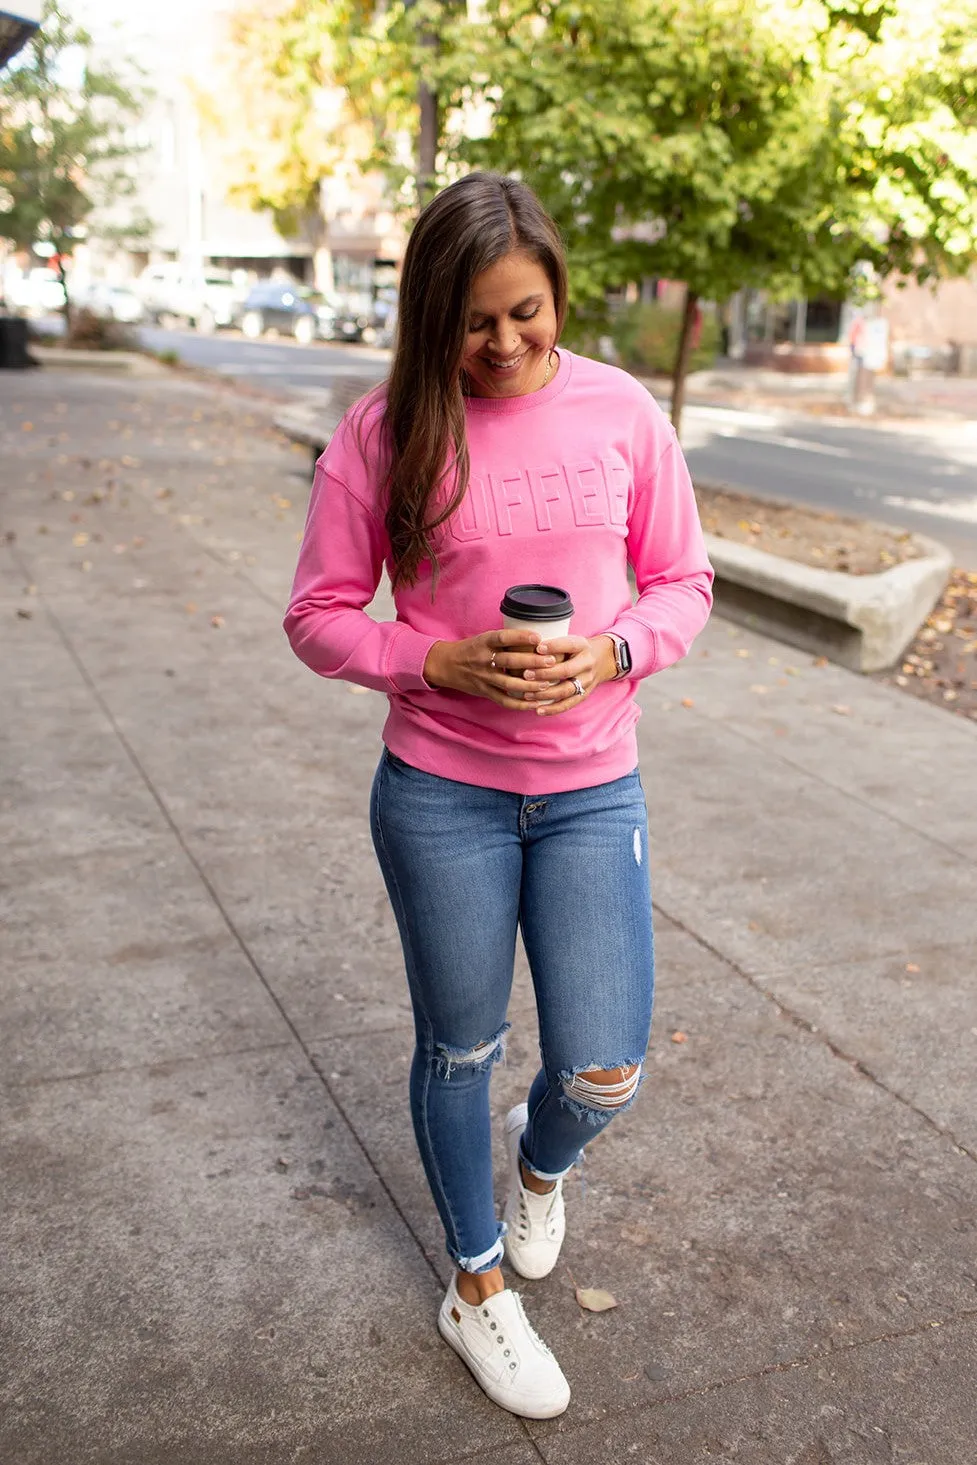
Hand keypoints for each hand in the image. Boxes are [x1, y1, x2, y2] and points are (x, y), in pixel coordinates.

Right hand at [423, 629, 562, 709]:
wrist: (446, 664)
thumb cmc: (472, 649)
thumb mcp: (484, 639)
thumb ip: (505, 641)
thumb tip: (536, 638)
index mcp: (484, 642)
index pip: (503, 637)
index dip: (521, 637)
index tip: (539, 637)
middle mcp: (483, 659)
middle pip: (510, 661)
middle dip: (532, 662)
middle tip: (551, 661)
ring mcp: (483, 677)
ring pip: (509, 683)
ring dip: (529, 685)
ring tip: (547, 684)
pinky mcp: (484, 692)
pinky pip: (503, 700)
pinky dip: (520, 704)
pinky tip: (534, 704)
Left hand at [518, 634, 617, 715]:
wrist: (602, 659)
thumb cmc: (576, 649)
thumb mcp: (570, 639)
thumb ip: (553, 643)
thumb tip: (524, 645)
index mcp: (582, 645)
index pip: (569, 645)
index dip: (554, 646)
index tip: (537, 648)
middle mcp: (587, 663)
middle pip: (566, 670)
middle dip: (545, 673)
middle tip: (526, 675)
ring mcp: (587, 680)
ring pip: (566, 690)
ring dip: (545, 693)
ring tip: (527, 694)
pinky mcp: (585, 694)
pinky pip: (569, 704)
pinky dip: (553, 709)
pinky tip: (538, 710)